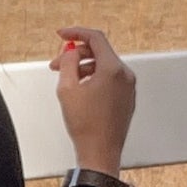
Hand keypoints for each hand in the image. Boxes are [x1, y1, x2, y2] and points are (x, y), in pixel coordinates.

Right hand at [51, 25, 135, 173]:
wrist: (100, 153)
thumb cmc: (86, 126)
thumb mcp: (67, 88)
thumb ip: (68, 62)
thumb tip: (71, 51)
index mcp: (113, 69)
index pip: (95, 38)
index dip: (76, 33)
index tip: (62, 34)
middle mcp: (125, 75)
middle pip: (100, 52)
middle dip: (76, 54)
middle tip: (58, 63)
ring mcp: (128, 88)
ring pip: (104, 66)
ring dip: (84, 67)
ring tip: (66, 79)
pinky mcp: (127, 98)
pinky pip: (110, 79)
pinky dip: (94, 78)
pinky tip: (80, 89)